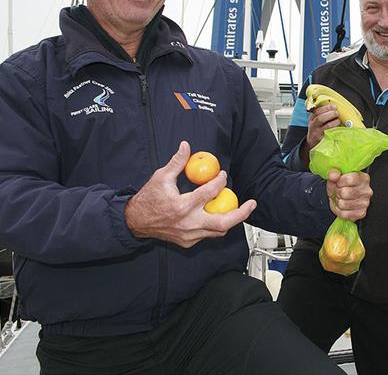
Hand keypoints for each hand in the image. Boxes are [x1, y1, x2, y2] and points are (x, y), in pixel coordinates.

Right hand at [125, 141, 255, 247]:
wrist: (135, 222)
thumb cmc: (148, 199)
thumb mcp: (161, 177)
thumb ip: (177, 162)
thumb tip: (186, 146)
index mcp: (182, 206)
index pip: (209, 193)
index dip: (220, 182)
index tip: (223, 175)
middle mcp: (188, 223)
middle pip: (223, 222)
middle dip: (241, 213)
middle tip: (252, 203)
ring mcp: (189, 235)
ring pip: (218, 231)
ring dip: (231, 220)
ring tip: (240, 209)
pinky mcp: (188, 242)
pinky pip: (209, 235)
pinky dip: (217, 225)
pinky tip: (220, 214)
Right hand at [306, 104, 341, 148]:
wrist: (312, 143)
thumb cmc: (317, 129)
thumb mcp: (315, 120)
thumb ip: (322, 113)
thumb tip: (334, 107)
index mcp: (312, 118)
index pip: (317, 111)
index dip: (326, 108)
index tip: (334, 106)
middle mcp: (313, 125)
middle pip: (320, 118)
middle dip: (330, 114)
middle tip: (337, 113)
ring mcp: (318, 133)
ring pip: (327, 126)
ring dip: (334, 122)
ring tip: (338, 120)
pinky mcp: (323, 139)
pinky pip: (330, 134)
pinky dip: (336, 130)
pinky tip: (339, 128)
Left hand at [325, 169, 371, 220]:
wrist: (343, 198)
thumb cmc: (341, 187)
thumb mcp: (335, 178)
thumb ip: (334, 174)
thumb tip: (333, 175)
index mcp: (363, 178)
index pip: (349, 179)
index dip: (339, 182)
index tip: (338, 182)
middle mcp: (367, 190)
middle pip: (345, 193)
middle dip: (337, 193)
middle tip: (338, 192)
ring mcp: (365, 203)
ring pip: (343, 204)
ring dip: (338, 202)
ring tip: (340, 199)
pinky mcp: (361, 213)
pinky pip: (344, 214)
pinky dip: (339, 211)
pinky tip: (342, 207)